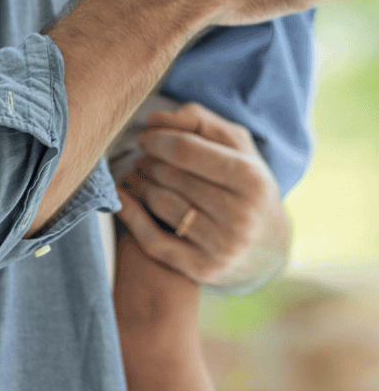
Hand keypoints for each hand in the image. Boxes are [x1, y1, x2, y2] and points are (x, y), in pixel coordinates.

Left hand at [115, 102, 288, 289]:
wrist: (269, 250)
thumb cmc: (246, 186)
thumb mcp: (238, 148)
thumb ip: (199, 122)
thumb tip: (153, 120)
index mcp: (252, 179)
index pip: (187, 151)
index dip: (158, 140)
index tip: (145, 137)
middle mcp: (241, 216)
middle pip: (170, 176)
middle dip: (150, 162)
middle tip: (145, 160)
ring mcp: (222, 247)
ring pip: (159, 203)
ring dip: (141, 184)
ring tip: (141, 177)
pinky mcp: (204, 269)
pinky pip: (152, 240)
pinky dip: (130, 214)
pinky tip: (122, 196)